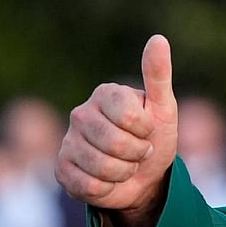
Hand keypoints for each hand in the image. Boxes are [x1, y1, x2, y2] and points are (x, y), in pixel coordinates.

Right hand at [56, 35, 178, 222]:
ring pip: (102, 166)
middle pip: (115, 143)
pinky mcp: (61, 169)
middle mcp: (81, 114)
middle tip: (139, 151)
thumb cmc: (155, 137)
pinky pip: (89, 185)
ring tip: (126, 165)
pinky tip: (108, 179)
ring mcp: (68, 141)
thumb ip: (159, 75)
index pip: (130, 117)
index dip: (146, 130)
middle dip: (137, 153)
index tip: (149, 130)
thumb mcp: (164, 108)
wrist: (144, 176)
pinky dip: (108, 187)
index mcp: (106, 94)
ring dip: (124, 172)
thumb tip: (158, 39)